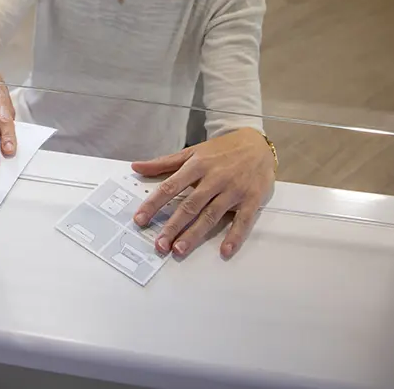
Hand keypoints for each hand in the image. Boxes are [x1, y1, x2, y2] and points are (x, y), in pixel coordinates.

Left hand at [131, 128, 274, 259]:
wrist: (257, 144)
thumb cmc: (222, 150)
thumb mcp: (192, 152)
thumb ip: (164, 163)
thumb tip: (136, 167)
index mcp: (197, 165)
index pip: (170, 186)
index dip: (153, 204)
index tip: (140, 219)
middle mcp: (214, 178)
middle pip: (190, 205)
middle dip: (173, 226)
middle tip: (160, 244)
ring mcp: (233, 190)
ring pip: (211, 215)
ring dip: (195, 234)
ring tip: (179, 249)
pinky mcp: (252, 199)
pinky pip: (243, 220)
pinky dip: (234, 236)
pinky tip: (224, 250)